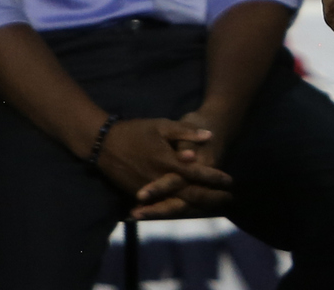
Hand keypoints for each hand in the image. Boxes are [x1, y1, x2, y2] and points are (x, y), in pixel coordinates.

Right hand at [93, 118, 232, 214]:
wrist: (104, 144)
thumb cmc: (136, 131)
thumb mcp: (162, 125)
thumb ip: (186, 133)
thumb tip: (209, 136)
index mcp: (167, 161)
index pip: (196, 173)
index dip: (214, 177)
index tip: (230, 180)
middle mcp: (159, 180)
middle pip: (189, 194)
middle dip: (211, 197)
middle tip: (229, 198)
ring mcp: (148, 190)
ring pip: (176, 203)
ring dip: (197, 205)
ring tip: (214, 206)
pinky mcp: (138, 195)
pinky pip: (161, 204)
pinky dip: (177, 207)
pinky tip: (190, 208)